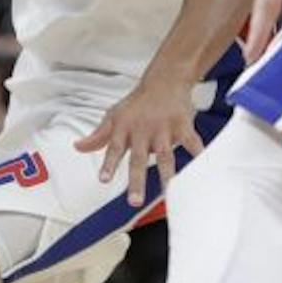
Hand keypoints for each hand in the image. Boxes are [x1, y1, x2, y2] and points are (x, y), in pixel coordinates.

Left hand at [77, 75, 205, 208]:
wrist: (164, 81)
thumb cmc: (137, 102)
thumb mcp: (113, 116)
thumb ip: (98, 136)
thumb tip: (78, 147)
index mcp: (124, 130)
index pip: (113, 149)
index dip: (109, 164)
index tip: (104, 180)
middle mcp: (143, 131)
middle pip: (139, 159)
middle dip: (137, 181)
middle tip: (134, 201)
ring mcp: (164, 130)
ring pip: (165, 156)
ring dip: (167, 175)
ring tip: (169, 192)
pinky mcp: (183, 126)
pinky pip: (192, 143)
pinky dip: (199, 154)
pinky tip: (203, 167)